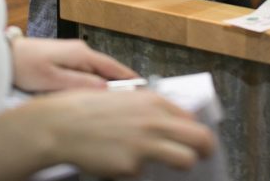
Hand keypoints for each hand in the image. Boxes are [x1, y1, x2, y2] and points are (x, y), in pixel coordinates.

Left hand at [11, 37, 137, 91]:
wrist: (7, 56)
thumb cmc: (27, 66)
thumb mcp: (54, 80)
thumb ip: (80, 84)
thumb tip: (105, 88)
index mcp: (81, 53)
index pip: (111, 66)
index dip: (127, 76)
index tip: (141, 85)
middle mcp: (81, 50)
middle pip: (106, 68)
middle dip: (119, 81)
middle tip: (132, 97)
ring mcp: (73, 53)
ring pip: (96, 70)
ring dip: (107, 81)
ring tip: (118, 97)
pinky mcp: (66, 58)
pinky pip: (87, 70)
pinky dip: (96, 80)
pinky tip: (97, 90)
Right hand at [43, 89, 215, 174]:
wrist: (63, 124)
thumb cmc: (91, 108)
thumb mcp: (127, 98)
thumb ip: (150, 110)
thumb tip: (170, 123)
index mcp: (154, 102)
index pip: (192, 119)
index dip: (197, 132)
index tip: (198, 140)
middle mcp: (155, 121)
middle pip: (199, 139)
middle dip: (206, 149)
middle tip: (204, 156)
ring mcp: (145, 145)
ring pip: (184, 159)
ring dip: (182, 163)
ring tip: (171, 164)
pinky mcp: (131, 166)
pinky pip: (142, 171)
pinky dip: (134, 168)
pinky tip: (117, 159)